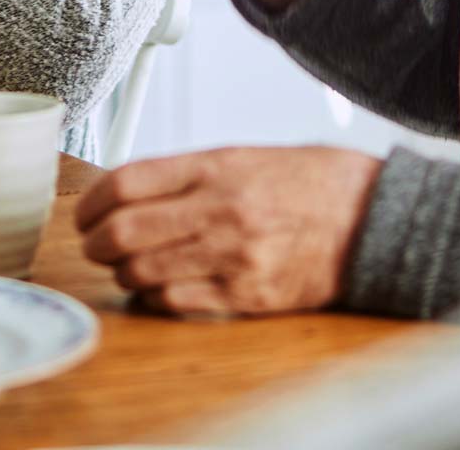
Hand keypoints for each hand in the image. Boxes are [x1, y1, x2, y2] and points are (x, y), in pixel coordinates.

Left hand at [76, 146, 382, 315]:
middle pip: (124, 231)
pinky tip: (162, 288)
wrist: (373, 218)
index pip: (126, 183)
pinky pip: (177, 303)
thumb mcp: (248, 156)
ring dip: (125, 274)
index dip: (91, 203)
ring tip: (130, 267)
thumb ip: (189, 174)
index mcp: (217, 166)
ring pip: (144, 272)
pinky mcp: (247, 294)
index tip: (85, 214)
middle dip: (97, 245)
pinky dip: (157, 298)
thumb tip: (128, 192)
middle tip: (96, 247)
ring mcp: (234, 255)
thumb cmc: (311, 183)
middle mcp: (221, 209)